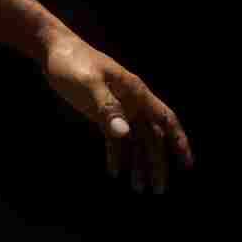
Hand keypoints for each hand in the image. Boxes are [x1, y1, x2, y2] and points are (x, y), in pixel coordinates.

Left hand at [41, 32, 193, 193]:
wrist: (54, 52)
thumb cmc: (74, 63)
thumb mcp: (89, 84)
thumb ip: (107, 108)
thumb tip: (124, 133)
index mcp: (136, 93)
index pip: (165, 120)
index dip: (179, 141)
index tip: (187, 164)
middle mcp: (132, 102)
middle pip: (152, 137)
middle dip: (157, 163)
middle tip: (159, 189)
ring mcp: (118, 109)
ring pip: (136, 140)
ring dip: (139, 163)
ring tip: (140, 188)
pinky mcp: (103, 114)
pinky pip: (115, 139)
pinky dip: (117, 155)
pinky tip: (115, 172)